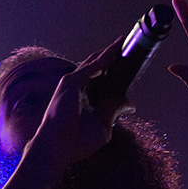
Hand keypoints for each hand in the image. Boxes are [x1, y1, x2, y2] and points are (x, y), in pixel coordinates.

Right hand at [24, 38, 132, 180]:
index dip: (112, 74)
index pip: (100, 82)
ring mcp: (72, 84)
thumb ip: (114, 110)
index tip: (127, 68)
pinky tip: (118, 46)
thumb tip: (130, 102)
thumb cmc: (76, 142)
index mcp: (82, 100)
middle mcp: (76, 89)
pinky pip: (94, 65)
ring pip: (95, 63)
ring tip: (124, 40)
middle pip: (97, 69)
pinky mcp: (71, 82)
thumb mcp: (103, 126)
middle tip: (127, 48)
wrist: (58, 148)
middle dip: (111, 59)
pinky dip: (106, 55)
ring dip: (110, 52)